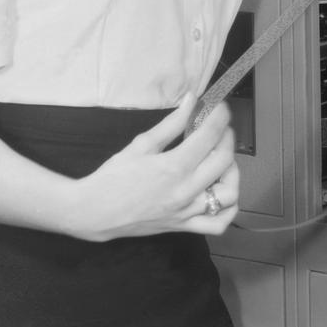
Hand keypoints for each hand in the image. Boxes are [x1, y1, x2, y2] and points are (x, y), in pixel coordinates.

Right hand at [70, 100, 239, 240]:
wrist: (94, 212)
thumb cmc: (114, 177)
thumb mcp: (141, 144)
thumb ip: (171, 123)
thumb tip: (191, 100)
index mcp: (173, 167)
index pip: (209, 136)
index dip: (220, 116)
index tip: (220, 107)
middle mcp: (185, 190)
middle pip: (224, 160)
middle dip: (227, 138)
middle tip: (219, 129)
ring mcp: (187, 211)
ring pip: (229, 194)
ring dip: (232, 173)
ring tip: (221, 162)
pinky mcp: (184, 226)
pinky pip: (218, 224)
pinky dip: (228, 209)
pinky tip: (221, 192)